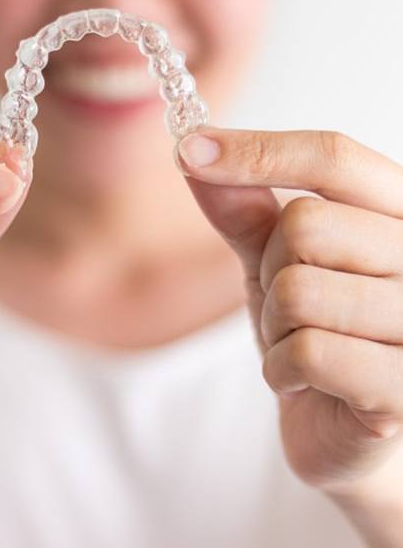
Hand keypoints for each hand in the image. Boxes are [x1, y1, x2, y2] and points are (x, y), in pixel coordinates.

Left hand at [178, 128, 402, 543]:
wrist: (347, 423)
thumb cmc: (319, 329)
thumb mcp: (276, 260)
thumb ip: (244, 208)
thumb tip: (194, 149)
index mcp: (398, 212)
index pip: (334, 158)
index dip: (258, 149)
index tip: (190, 148)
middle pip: (304, 225)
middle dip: (271, 269)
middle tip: (287, 305)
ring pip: (298, 290)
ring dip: (274, 325)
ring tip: (298, 344)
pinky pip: (307, 352)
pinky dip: (280, 369)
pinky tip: (303, 382)